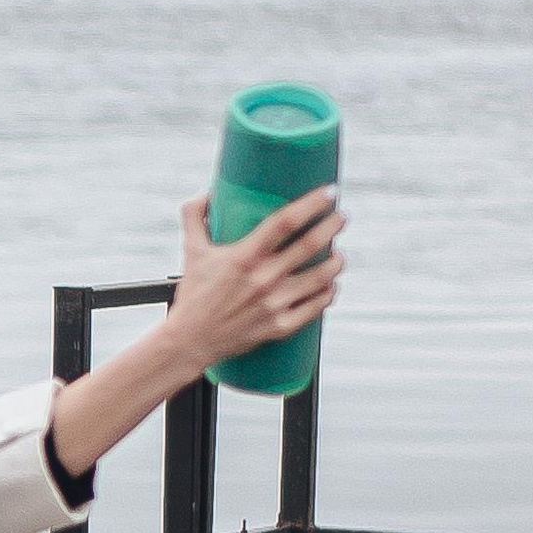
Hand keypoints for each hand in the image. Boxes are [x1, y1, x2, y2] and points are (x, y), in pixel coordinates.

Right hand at [163, 185, 342, 379]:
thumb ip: (195, 215)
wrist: (191, 340)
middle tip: (341, 218)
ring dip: (336, 262)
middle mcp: (263, 279)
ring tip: (338, 254)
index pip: (285, 222)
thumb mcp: (190, 250)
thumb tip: (210, 191)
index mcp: (244, 256)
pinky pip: (315, 307)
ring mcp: (274, 304)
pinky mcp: (280, 326)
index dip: (311, 204)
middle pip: (310, 246)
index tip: (329, 192)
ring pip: (321, 277)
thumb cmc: (194, 293)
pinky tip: (331, 285)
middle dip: (332, 227)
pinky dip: (328, 293)